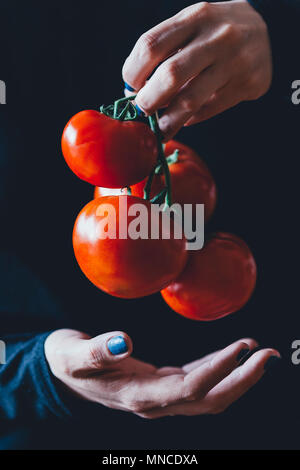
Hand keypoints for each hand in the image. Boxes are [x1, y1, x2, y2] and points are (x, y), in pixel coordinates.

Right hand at [45, 329, 279, 418]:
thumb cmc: (65, 362)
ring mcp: (159, 398)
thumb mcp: (73, 354)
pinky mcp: (160, 387)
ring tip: (259, 353)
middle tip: (268, 355)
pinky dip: (219, 370)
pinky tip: (229, 355)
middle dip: (243, 380)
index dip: (217, 369)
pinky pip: (197, 384)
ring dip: (237, 377)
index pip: (188, 387)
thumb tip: (123, 340)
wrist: (60, 374)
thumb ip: (97, 351)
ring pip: (208, 396)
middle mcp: (154, 402)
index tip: (241, 347)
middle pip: (209, 400)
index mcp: (137, 395)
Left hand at [122, 0, 271, 140]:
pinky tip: (186, 119)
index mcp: (195, 17)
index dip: (133, 72)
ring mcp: (235, 61)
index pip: (151, 46)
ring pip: (191, 99)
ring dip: (168, 120)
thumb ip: (165, 50)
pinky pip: (210, 109)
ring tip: (159, 129)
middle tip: (142, 110)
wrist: (265, 30)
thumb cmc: (215, 32)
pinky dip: (192, 118)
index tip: (131, 86)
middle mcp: (217, 37)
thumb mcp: (192, 26)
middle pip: (170, 74)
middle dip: (148, 100)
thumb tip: (134, 91)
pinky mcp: (247, 84)